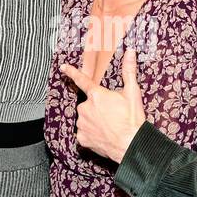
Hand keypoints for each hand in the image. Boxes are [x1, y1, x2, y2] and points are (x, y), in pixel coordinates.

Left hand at [60, 48, 144, 163]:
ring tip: (109, 126)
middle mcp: (85, 108)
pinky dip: (91, 134)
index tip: (63, 67)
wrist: (131, 144)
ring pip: (85, 118)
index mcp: (96, 95)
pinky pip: (84, 133)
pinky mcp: (81, 138)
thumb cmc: (132, 119)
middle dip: (97, 107)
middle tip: (112, 114)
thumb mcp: (132, 93)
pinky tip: (102, 135)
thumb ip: (129, 71)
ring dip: (94, 120)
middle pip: (88, 104)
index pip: (82, 80)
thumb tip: (130, 52)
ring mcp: (82, 124)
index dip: (72, 72)